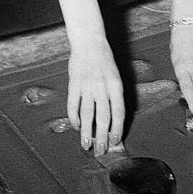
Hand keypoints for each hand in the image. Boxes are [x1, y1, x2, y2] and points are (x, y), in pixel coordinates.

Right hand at [67, 36, 124, 155]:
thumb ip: (114, 96)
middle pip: (103, 117)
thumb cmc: (105, 61)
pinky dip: (74, 118)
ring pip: (87, 115)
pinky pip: (73, 105)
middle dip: (102, 136)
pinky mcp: (74, 84)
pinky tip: (76, 127)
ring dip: (86, 132)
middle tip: (100, 151)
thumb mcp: (116, 76)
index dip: (117, 129)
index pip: (119, 112)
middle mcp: (103, 87)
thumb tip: (113, 120)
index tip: (114, 142)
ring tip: (86, 145)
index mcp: (116, 86)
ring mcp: (87, 86)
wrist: (89, 42)